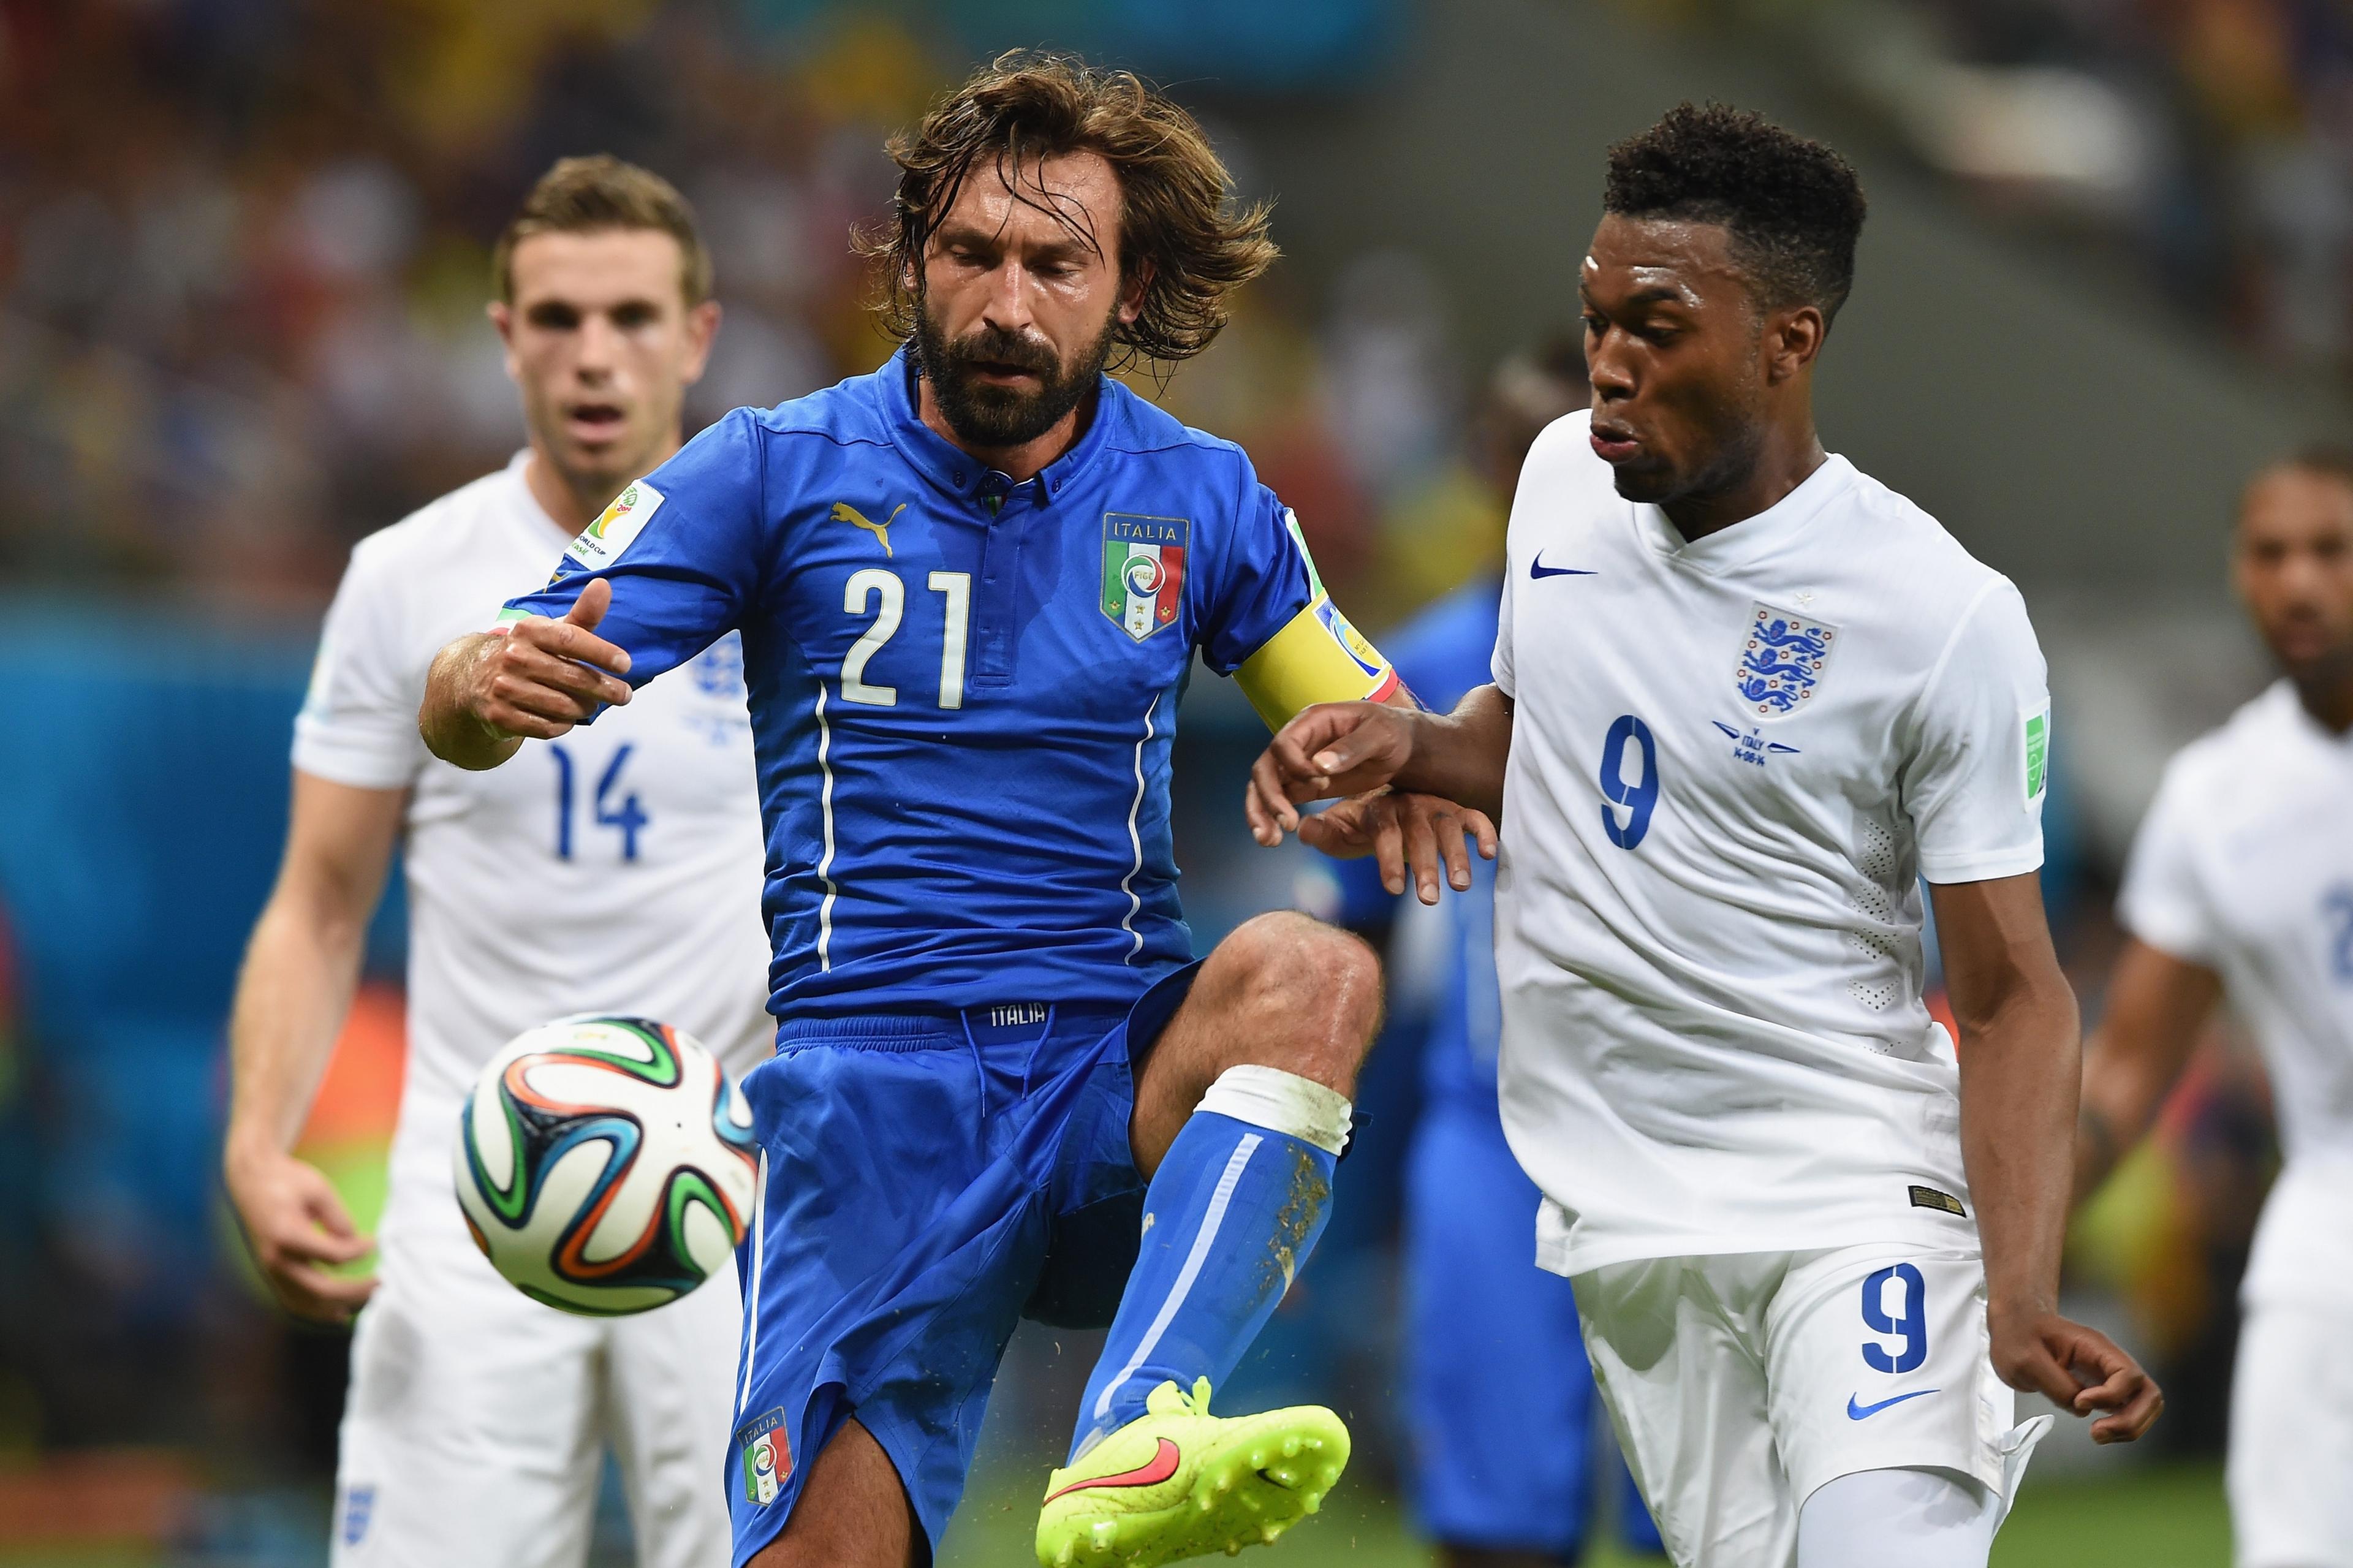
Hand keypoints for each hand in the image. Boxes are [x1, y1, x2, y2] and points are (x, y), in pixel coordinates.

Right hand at [225, 1144, 377, 1322]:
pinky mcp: (270, 1273)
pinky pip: (293, 1301)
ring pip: (306, 1303)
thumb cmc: (286, 1180)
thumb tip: (354, 1243)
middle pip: (320, 1290)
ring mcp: (270, 1270)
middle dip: (355, 1291)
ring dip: (338, 1306)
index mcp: (287, 1235)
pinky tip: (338, 1313)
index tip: (376, 1242)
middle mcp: (275, 1259)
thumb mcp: (318, 1189)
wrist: (251, 1180)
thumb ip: (337, 1219)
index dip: (360, 1251)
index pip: (333, 1256)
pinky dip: (316, 1310)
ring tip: (366, 1301)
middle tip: (381, 1283)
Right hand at [466, 578, 633, 741]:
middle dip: (606, 689)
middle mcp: (513, 656)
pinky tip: (568, 718)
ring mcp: (504, 687)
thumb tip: (603, 585)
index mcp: (528, 630)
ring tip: (592, 705)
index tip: (626, 664)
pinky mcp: (500, 716)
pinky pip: (547, 727)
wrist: (474, 680)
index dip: (602, 652)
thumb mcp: (553, 631)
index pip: (570, 639)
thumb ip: (583, 614)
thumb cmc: (529, 653)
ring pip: (563, 706)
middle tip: (624, 694)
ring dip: (585, 708)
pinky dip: (565, 725)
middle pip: (573, 677)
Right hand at [1245, 702, 1418, 846]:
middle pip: (1266, 768)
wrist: (1400, 746)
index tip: (1321, 783)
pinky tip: (1273, 838)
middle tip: (1287, 823)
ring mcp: (1297, 765)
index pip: (1284, 744)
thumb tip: (1319, 765)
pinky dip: (1271, 819)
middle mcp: (1298, 742)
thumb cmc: (1391, 733)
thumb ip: (1352, 748)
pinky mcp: (1302, 786)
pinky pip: (1278, 800)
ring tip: (1269, 840)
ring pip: (1264, 787)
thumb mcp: (1380, 735)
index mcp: (1313, 722)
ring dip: (1260, 812)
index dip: (1294, 766)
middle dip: (1269, 797)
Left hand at [1299, 791, 1496, 903]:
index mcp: (1378, 809)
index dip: (1387, 859)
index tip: (1392, 890)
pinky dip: (1484, 832)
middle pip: (1419, 834)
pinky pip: (1473, 817)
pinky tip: (1489, 854)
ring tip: (1460, 886)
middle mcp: (1409, 805)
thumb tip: (1302, 830)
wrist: (1385, 802)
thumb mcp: (1337, 829)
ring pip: (1448, 828)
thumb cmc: (1359, 825)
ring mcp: (1434, 806)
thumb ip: (1322, 833)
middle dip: (1425, 866)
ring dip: (1456, 855)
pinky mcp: (1454, 811)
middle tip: (1429, 899)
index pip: (1384, 832)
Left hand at [1988, 1301, 2162, 1443]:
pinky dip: (2120, 1428)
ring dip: (2129, 1428)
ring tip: (2097, 1435)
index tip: (2079, 1402)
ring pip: (2145, 1406)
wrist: (2016, 1327)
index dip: (2110, 1396)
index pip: (2127, 1374)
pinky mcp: (2104, 1390)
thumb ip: (2056, 1385)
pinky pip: (2128, 1412)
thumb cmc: (2019, 1336)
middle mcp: (2109, 1361)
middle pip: (2149, 1394)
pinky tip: (2097, 1431)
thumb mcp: (2025, 1360)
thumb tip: (2081, 1408)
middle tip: (2097, 1432)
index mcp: (2094, 1346)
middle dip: (2131, 1420)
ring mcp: (2110, 1376)